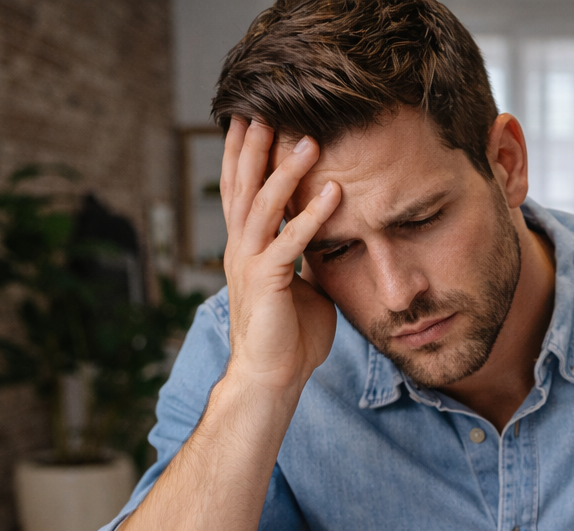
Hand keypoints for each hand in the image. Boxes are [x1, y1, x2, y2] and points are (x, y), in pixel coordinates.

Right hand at [220, 119, 342, 393]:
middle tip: (264, 108)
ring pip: (263, 206)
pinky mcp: (268, 282)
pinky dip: (312, 216)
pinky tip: (333, 193)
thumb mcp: (302, 287)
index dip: (244, 154)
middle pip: (242, 186)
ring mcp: (250, 264)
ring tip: (308, 140)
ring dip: (286, 171)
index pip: (242, 190)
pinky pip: (291, 242)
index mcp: (247, 247)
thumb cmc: (289, 338)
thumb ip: (308, 259)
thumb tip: (327, 242)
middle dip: (253, 146)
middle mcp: (241, 248)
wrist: (272, 378)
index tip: (253, 119)